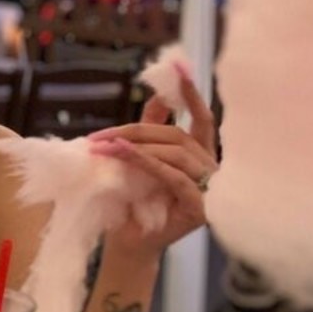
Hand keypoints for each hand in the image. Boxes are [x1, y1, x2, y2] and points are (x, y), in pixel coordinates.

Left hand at [87, 67, 217, 258]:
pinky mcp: (200, 208)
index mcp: (200, 155)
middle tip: (101, 136)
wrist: (127, 243)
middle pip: (178, 136)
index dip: (192, 94)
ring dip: (137, 147)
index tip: (179, 68)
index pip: (202, 119)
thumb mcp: (139, 160)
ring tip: (105, 146)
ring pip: (176, 154)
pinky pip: (173, 177)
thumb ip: (151, 130)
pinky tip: (123, 154)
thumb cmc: (134, 202)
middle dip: (137, 131)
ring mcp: (210, 190)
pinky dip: (146, 162)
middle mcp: (211, 170)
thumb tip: (158, 95)